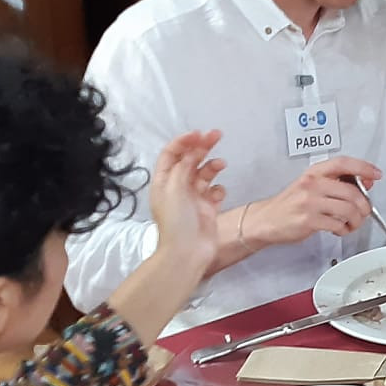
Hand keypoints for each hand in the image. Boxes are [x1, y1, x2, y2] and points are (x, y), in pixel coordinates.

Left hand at [148, 131, 225, 272]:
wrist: (188, 252)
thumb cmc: (177, 221)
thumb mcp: (175, 188)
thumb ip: (184, 166)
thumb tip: (192, 151)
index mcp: (164, 181)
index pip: (172, 154)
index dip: (184, 142)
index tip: (199, 134)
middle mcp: (177, 187)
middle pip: (189, 160)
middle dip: (202, 147)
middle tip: (217, 135)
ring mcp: (193, 198)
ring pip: (204, 174)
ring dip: (212, 166)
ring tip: (221, 164)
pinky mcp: (207, 208)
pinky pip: (215, 192)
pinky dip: (219, 188)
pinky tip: (219, 193)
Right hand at [246, 155, 380, 247]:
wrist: (266, 219)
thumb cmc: (290, 203)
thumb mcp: (313, 186)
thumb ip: (338, 183)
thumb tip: (366, 182)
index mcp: (314, 173)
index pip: (343, 163)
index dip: (363, 167)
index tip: (376, 174)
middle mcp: (312, 184)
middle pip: (352, 192)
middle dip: (364, 206)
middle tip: (364, 212)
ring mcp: (310, 202)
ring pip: (348, 210)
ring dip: (356, 220)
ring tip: (351, 223)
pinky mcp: (309, 220)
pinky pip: (338, 224)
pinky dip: (343, 229)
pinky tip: (338, 229)